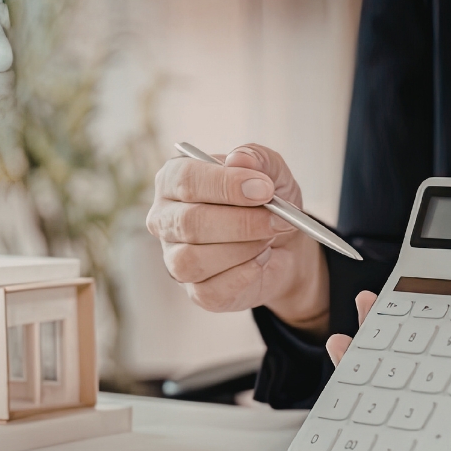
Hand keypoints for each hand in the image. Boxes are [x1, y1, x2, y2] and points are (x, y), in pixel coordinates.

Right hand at [147, 144, 329, 334]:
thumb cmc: (267, 203)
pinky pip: (210, 290)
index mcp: (174, 181)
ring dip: (242, 249)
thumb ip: (258, 158)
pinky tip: (260, 260)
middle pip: (189, 222)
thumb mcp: (272, 173)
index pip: (186, 180)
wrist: (285, 247)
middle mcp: (165, 220)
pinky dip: (244, 274)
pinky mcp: (195, 292)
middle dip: (241, 222)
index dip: (226, 185)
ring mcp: (175, 259)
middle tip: (278, 218)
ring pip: (193, 259)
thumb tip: (239, 158)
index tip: (264, 189)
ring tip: (267, 238)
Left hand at [325, 262, 450, 416]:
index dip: (424, 433)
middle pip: (429, 398)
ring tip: (350, 336)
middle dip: (385, 386)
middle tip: (351, 360)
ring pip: (421, 367)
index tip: (388, 428)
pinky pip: (429, 333)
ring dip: (384, 352)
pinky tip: (380, 307)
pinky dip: (402, 321)